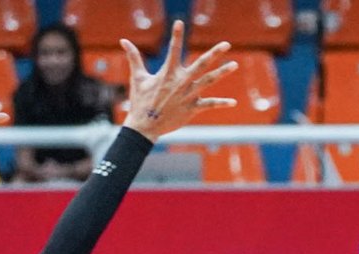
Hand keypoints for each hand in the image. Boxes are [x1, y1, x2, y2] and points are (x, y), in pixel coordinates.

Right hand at [120, 21, 237, 140]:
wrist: (145, 126)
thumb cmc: (141, 101)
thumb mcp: (138, 77)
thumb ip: (134, 57)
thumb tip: (123, 40)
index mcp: (168, 73)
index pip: (174, 49)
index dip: (176, 35)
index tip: (179, 22)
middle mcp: (180, 82)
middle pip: (201, 64)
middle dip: (214, 53)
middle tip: (226, 44)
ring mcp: (188, 95)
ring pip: (209, 81)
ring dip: (222, 72)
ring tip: (234, 64)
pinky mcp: (192, 108)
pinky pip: (209, 104)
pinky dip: (221, 103)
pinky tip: (233, 102)